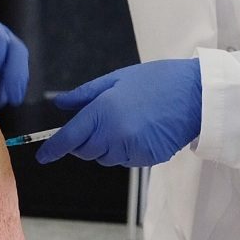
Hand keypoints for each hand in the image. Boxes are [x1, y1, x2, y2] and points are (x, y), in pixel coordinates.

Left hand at [36, 59, 201, 166]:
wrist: (196, 94)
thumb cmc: (156, 81)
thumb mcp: (115, 79)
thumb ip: (84, 95)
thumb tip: (60, 104)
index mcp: (103, 113)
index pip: (70, 139)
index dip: (53, 149)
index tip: (43, 156)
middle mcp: (115, 136)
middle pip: (85, 151)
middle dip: (83, 141)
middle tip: (99, 120)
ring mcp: (132, 150)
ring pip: (104, 157)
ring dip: (105, 146)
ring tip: (124, 121)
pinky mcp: (147, 160)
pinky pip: (125, 160)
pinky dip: (124, 150)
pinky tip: (139, 131)